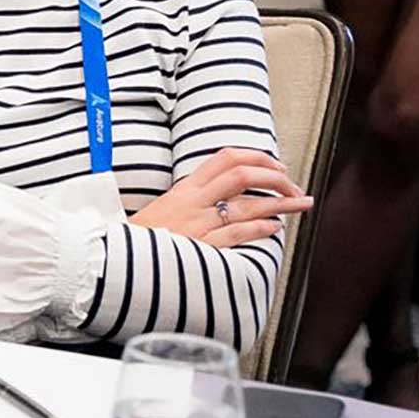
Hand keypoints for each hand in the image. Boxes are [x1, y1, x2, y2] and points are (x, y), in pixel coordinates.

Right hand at [128, 147, 310, 247]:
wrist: (117, 260)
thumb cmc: (145, 237)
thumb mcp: (166, 207)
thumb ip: (195, 197)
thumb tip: (227, 192)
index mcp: (185, 188)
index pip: (226, 158)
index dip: (258, 157)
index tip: (276, 166)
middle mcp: (193, 202)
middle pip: (243, 175)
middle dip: (276, 178)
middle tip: (294, 187)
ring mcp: (197, 224)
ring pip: (247, 204)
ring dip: (281, 203)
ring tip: (301, 204)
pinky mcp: (200, 246)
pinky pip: (236, 233)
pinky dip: (260, 228)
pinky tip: (275, 228)